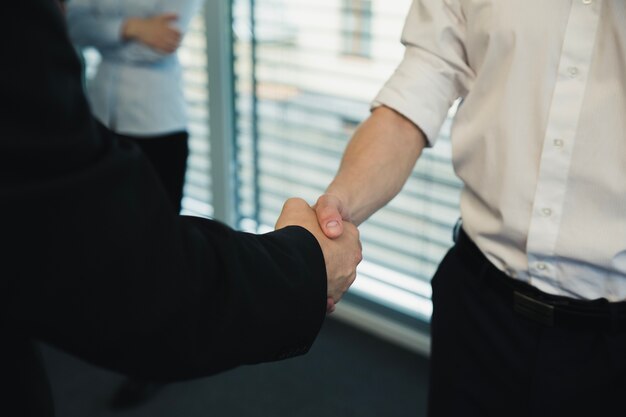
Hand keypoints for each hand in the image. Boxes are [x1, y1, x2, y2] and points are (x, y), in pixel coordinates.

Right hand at [123, 13, 181, 53]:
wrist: (138, 28)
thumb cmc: (150, 22)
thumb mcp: (160, 17)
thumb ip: (170, 16)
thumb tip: (179, 16)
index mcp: (166, 27)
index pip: (178, 33)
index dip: (180, 35)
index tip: (180, 36)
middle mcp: (163, 34)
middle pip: (176, 41)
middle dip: (178, 42)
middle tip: (178, 43)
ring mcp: (159, 40)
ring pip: (172, 47)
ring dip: (175, 48)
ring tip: (175, 47)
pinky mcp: (156, 45)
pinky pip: (166, 51)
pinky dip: (170, 51)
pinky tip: (170, 51)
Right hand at [276, 198, 361, 313]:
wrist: (288, 265)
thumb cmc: (296, 232)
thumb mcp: (298, 207)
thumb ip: (305, 209)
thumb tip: (304, 216)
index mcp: (350, 235)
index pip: (334, 230)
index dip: (315, 229)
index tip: (302, 231)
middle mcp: (352, 259)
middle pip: (332, 255)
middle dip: (318, 255)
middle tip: (298, 253)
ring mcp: (344, 280)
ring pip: (329, 276)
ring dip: (317, 275)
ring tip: (297, 271)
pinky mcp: (333, 298)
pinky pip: (325, 295)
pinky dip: (317, 294)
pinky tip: (304, 289)